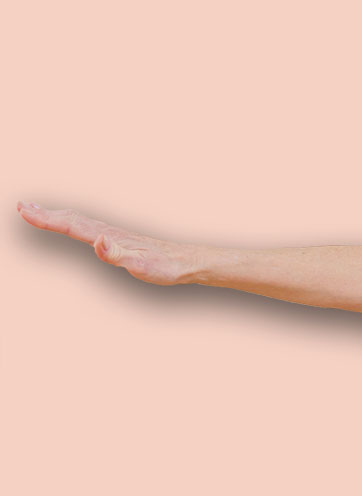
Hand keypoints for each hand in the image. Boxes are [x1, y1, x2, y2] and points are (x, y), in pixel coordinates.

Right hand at [17, 201, 202, 286]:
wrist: (186, 261)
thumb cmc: (165, 267)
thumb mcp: (142, 266)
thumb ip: (118, 255)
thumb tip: (99, 242)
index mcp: (109, 238)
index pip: (72, 226)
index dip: (48, 219)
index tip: (25, 211)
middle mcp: (108, 233)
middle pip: (72, 220)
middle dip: (46, 215)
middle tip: (22, 208)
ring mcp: (113, 235)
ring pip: (79, 221)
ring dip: (56, 216)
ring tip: (36, 211)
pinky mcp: (119, 239)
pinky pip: (89, 227)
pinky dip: (73, 222)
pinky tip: (71, 224)